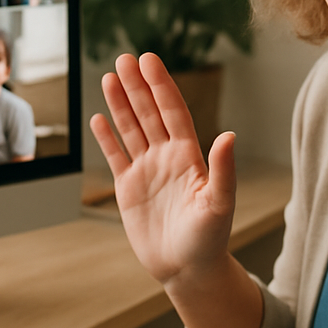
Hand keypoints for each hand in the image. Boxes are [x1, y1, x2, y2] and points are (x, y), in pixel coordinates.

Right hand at [90, 53, 236, 285]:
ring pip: (130, 130)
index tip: (149, 61)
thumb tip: (229, 136)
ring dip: (120, 105)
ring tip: (108, 77)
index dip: (161, 86)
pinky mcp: (128, 189)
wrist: (188, 269)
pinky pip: (115, 157)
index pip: (172, 112)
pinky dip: (107, 138)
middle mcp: (167, 158)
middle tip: (123, 58)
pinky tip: (98, 118)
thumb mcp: (219, 203)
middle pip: (149, 114)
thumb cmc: (210, 239)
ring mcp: (147, 171)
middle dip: (137, 87)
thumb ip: (223, 170)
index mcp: (189, 156)